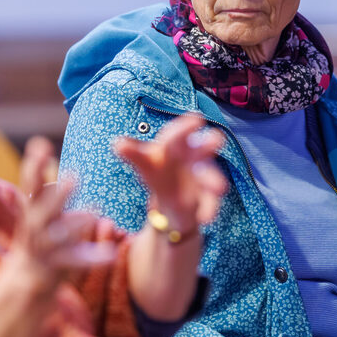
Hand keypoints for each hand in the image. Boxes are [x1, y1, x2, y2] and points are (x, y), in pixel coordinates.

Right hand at [6, 137, 117, 292]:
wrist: (25, 278)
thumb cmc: (38, 235)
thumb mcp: (38, 208)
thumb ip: (42, 182)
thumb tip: (39, 144)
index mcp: (32, 209)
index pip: (31, 184)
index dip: (35, 165)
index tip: (39, 144)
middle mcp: (34, 227)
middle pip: (42, 209)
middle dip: (57, 194)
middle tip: (73, 177)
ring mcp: (43, 248)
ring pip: (57, 237)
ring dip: (74, 224)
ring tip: (92, 213)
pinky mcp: (54, 267)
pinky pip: (74, 261)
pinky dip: (91, 258)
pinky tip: (111, 254)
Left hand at [114, 113, 226, 234]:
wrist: (171, 201)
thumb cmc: (160, 172)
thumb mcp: (147, 165)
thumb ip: (135, 155)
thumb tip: (117, 143)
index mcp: (176, 147)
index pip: (178, 135)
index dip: (185, 128)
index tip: (196, 119)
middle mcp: (193, 159)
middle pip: (201, 149)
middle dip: (208, 144)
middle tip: (216, 139)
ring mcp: (201, 179)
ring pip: (210, 177)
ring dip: (214, 181)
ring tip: (218, 187)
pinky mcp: (205, 199)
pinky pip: (209, 203)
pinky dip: (209, 209)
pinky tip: (205, 217)